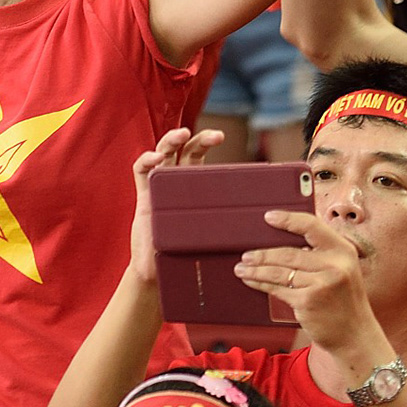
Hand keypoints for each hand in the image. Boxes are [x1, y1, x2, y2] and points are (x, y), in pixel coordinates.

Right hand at [127, 127, 221, 283]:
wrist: (160, 273)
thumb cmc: (188, 254)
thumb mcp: (212, 234)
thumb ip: (229, 223)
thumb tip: (266, 223)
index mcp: (190, 186)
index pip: (197, 155)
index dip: (207, 142)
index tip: (224, 138)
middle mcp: (174, 182)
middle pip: (183, 150)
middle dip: (197, 138)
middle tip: (216, 135)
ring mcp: (157, 187)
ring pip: (162, 153)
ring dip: (171, 140)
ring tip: (182, 134)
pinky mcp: (143, 197)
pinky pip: (140, 172)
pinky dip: (146, 160)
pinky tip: (155, 159)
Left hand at [234, 211, 384, 361]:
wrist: (355, 336)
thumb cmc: (344, 301)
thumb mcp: (343, 270)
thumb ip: (322, 255)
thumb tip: (284, 241)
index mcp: (343, 251)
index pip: (312, 226)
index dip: (288, 220)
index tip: (268, 217)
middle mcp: (334, 265)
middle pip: (288, 253)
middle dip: (262, 254)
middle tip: (246, 255)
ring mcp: (321, 284)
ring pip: (279, 271)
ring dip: (256, 269)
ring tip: (242, 268)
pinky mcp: (308, 301)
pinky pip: (277, 288)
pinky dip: (260, 283)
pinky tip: (251, 281)